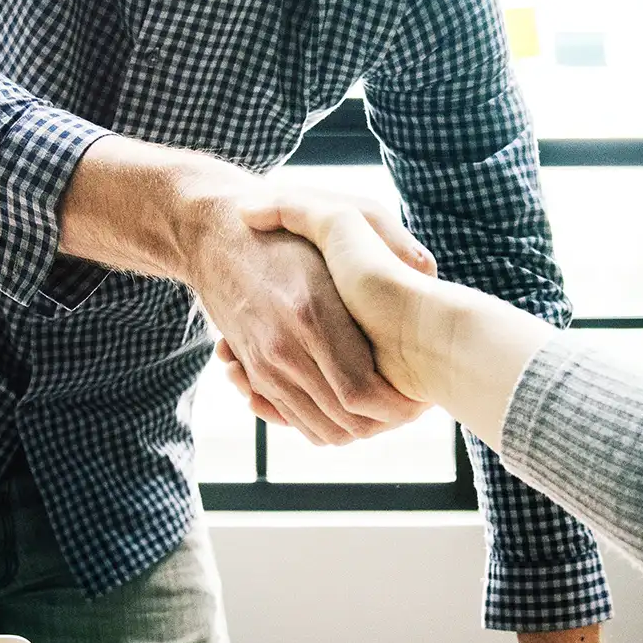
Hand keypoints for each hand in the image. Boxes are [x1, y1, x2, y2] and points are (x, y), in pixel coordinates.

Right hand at [191, 189, 433, 444]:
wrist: (214, 236)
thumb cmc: (287, 226)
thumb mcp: (342, 213)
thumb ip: (388, 238)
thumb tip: (428, 270)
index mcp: (314, 313)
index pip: (362, 391)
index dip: (397, 406)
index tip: (423, 398)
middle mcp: (285, 347)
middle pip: (344, 419)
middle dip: (386, 423)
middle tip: (413, 409)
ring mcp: (265, 364)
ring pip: (320, 428)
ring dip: (357, 429)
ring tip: (388, 410)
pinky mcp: (254, 370)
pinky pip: (293, 419)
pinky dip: (323, 424)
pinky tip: (348, 405)